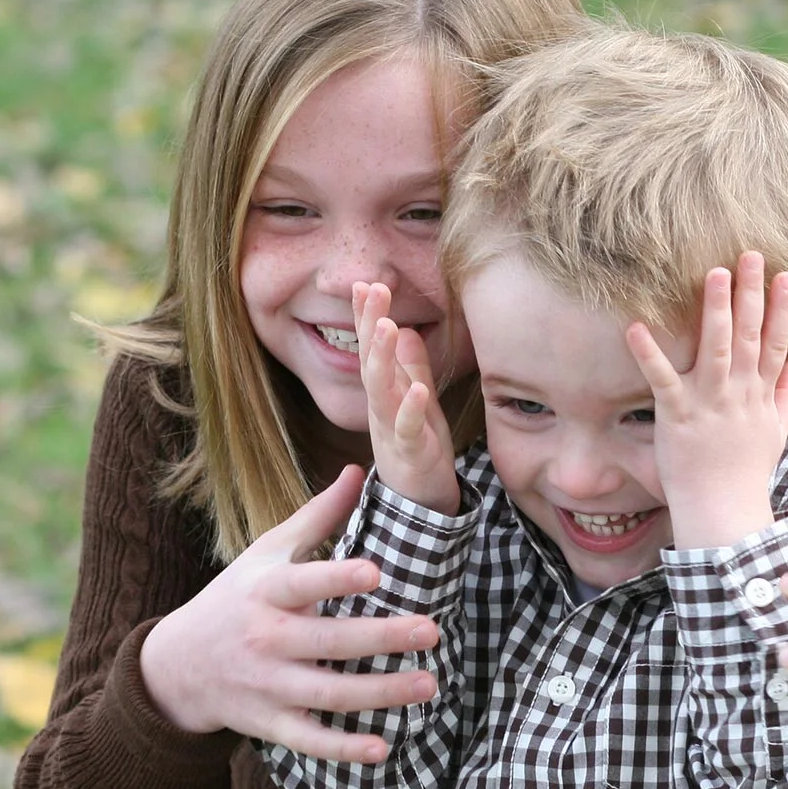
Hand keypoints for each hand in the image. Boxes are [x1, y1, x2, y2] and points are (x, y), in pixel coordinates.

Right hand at [140, 465, 439, 761]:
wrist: (177, 666)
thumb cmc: (236, 598)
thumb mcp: (266, 552)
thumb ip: (316, 516)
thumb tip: (358, 469)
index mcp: (266, 592)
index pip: (303, 583)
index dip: (335, 578)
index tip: (374, 571)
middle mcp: (266, 640)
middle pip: (327, 642)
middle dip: (380, 638)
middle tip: (430, 630)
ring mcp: (269, 686)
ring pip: (328, 694)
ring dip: (380, 694)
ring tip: (429, 686)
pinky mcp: (271, 724)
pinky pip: (310, 741)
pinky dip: (344, 749)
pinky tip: (384, 750)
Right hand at [355, 281, 459, 514]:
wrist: (421, 504)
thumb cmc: (419, 448)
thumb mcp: (418, 401)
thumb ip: (412, 368)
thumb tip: (404, 329)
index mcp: (385, 393)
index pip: (372, 349)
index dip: (368, 317)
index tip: (366, 284)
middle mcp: (382, 408)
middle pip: (371, 361)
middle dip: (369, 325)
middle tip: (371, 290)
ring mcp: (392, 430)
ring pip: (382, 390)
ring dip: (382, 358)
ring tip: (386, 326)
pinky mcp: (410, 453)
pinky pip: (408, 429)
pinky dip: (412, 409)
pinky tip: (418, 389)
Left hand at [625, 252, 787, 548]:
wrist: (724, 510)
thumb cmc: (746, 472)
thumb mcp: (776, 432)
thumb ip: (786, 394)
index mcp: (761, 395)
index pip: (778, 343)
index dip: (783, 308)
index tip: (787, 275)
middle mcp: (739, 394)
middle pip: (750, 335)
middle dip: (752, 293)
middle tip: (752, 254)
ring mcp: (709, 403)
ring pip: (715, 348)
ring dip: (715, 310)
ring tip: (714, 273)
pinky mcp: (677, 415)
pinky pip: (662, 379)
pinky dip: (649, 353)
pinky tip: (636, 326)